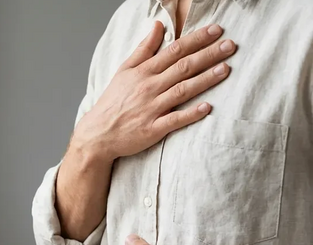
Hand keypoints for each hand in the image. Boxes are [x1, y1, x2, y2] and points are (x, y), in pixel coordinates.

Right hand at [71, 22, 236, 163]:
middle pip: (183, 67)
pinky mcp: (153, 129)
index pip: (174, 51)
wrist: (97, 134)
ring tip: (226, 69)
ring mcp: (151, 109)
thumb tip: (158, 26)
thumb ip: (143, 49)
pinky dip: (190, 114)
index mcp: (143, 72)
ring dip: (205, 79)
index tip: (216, 30)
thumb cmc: (112, 102)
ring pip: (182, 90)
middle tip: (230, 45)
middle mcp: (148, 88)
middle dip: (208, 55)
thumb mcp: (124, 71)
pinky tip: (207, 107)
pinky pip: (175, 120)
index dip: (196, 39)